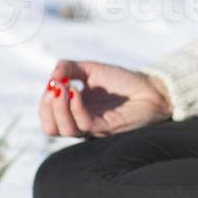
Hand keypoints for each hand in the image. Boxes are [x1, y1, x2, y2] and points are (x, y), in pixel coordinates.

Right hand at [38, 60, 172, 137]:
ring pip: (65, 129)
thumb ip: (69, 68)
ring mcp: (94, 128)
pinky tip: (76, 91)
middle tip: (54, 87)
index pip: (48, 117)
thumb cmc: (123, 82)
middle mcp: (81, 123)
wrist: (152, 89)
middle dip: (47, 108)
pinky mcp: (107, 129)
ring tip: (64, 87)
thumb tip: (52, 75)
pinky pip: (84, 124)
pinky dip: (75, 107)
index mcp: (75, 112)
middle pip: (51, 128)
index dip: (44, 101)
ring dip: (59, 107)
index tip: (52, 82)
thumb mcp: (91, 69)